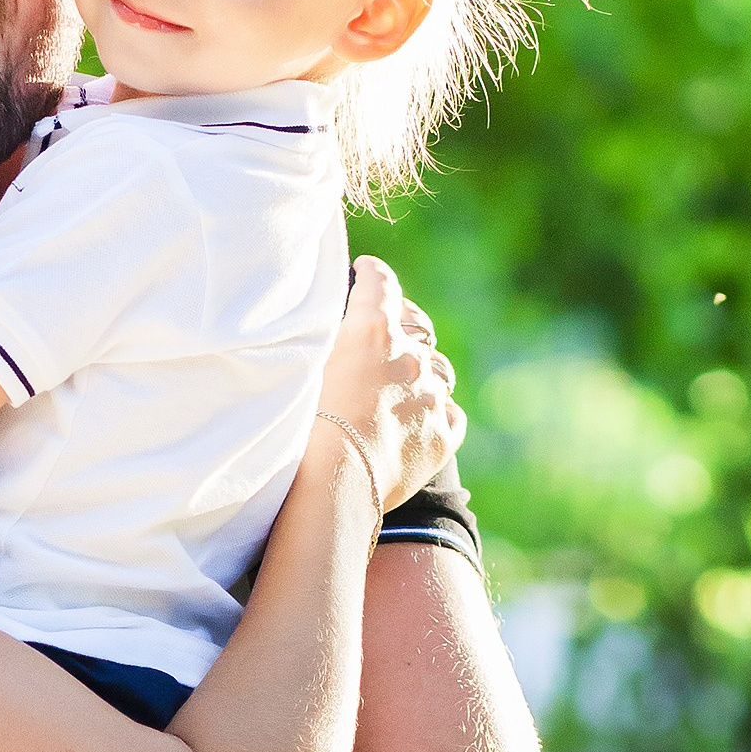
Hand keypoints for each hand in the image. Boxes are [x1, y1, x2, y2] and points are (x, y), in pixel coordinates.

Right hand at [320, 256, 465, 512]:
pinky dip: (436, 413)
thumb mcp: (301, 366)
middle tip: (388, 328)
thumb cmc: (303, 423)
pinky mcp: (442, 434)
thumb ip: (320, 341)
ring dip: (424, 370)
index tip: (367, 269)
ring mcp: (432, 396)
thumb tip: (323, 329)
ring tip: (406, 381)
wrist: (335, 481)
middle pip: (417, 325)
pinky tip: (421, 419)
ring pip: (439, 371)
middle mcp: (410, 356)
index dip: (373, 274)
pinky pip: (449, 414)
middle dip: (403, 322)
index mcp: (373, 330)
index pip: (381, 285)